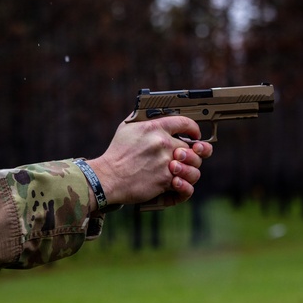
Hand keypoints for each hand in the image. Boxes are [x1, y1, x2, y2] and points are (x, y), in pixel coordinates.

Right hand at [85, 116, 212, 207]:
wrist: (108, 177)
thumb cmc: (116, 154)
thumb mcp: (126, 128)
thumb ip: (143, 119)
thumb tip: (154, 115)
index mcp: (154, 128)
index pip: (185, 123)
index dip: (194, 129)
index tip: (194, 134)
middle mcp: (162, 143)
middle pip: (191, 148)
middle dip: (191, 154)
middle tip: (185, 158)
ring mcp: (165, 162)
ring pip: (193, 166)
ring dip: (189, 170)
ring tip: (181, 173)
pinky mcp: (165, 180)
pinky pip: (185, 184)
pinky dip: (183, 187)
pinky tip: (178, 185)